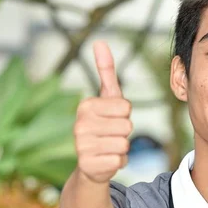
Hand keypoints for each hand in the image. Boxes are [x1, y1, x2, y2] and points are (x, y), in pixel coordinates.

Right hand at [74, 41, 131, 182]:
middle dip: (124, 133)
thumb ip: (106, 71)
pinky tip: (106, 160)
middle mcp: (80, 125)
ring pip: (124, 144)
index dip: (125, 115)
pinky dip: (118, 162)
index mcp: (85, 106)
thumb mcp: (106, 98)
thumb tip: (100, 42)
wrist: (90, 163)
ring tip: (108, 148)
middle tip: (110, 136)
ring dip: (122, 148)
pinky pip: (120, 161)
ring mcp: (82, 146)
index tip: (111, 119)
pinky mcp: (88, 166)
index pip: (125, 107)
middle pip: (127, 126)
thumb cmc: (103, 125)